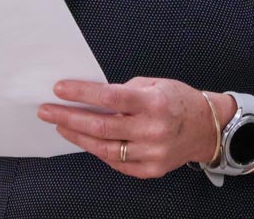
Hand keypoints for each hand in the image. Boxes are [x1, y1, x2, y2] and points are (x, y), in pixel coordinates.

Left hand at [37, 77, 224, 178]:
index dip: (82, 93)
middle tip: (47, 110)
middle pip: (101, 126)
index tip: (60, 89)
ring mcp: (152, 153)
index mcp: (155, 103)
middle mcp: (153, 130)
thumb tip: (91, 97)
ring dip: (78, 136)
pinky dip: (97, 150)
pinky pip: (115, 162)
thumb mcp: (155, 84)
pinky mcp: (150, 170)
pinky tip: (84, 140)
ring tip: (60, 125)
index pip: (111, 97)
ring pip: (104, 148)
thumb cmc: (178, 100)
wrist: (206, 128)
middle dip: (69, 117)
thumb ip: (125, 91)